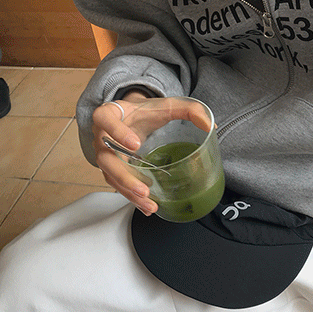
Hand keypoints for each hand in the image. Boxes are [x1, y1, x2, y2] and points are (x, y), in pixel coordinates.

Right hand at [92, 93, 212, 214]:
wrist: (133, 117)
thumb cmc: (146, 111)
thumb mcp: (167, 105)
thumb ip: (189, 110)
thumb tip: (210, 125)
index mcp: (109, 114)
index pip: (105, 119)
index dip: (117, 132)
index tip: (135, 144)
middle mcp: (102, 136)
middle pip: (105, 158)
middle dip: (124, 176)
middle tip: (144, 188)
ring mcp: (105, 154)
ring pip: (111, 176)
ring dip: (129, 192)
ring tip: (149, 202)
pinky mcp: (112, 169)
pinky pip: (118, 185)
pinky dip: (131, 197)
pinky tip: (146, 206)